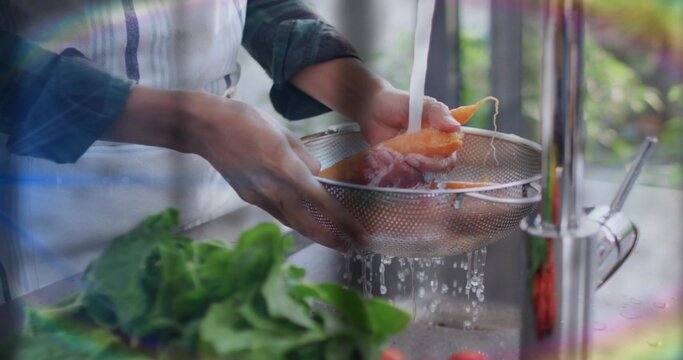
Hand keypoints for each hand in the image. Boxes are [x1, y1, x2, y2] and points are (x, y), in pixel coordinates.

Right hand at [193, 96, 367, 248]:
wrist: (206, 128)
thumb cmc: (245, 121)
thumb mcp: (283, 132)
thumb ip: (304, 156)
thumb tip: (317, 173)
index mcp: (286, 170)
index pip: (321, 202)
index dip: (342, 220)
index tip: (358, 232)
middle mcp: (273, 189)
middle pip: (306, 223)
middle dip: (330, 238)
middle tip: (349, 247)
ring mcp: (258, 196)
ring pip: (290, 221)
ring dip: (312, 232)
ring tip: (330, 238)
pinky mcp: (248, 197)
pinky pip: (276, 212)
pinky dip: (292, 218)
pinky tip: (302, 218)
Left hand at [354, 86, 461, 179]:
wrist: (373, 107)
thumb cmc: (399, 104)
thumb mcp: (421, 104)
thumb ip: (439, 114)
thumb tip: (455, 127)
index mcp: (441, 141)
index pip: (447, 162)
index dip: (434, 164)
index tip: (416, 157)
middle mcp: (429, 155)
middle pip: (432, 175)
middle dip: (417, 169)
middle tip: (404, 158)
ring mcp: (413, 163)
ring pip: (413, 179)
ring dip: (398, 169)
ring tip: (386, 153)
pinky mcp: (398, 168)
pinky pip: (397, 179)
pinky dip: (388, 171)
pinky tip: (381, 156)